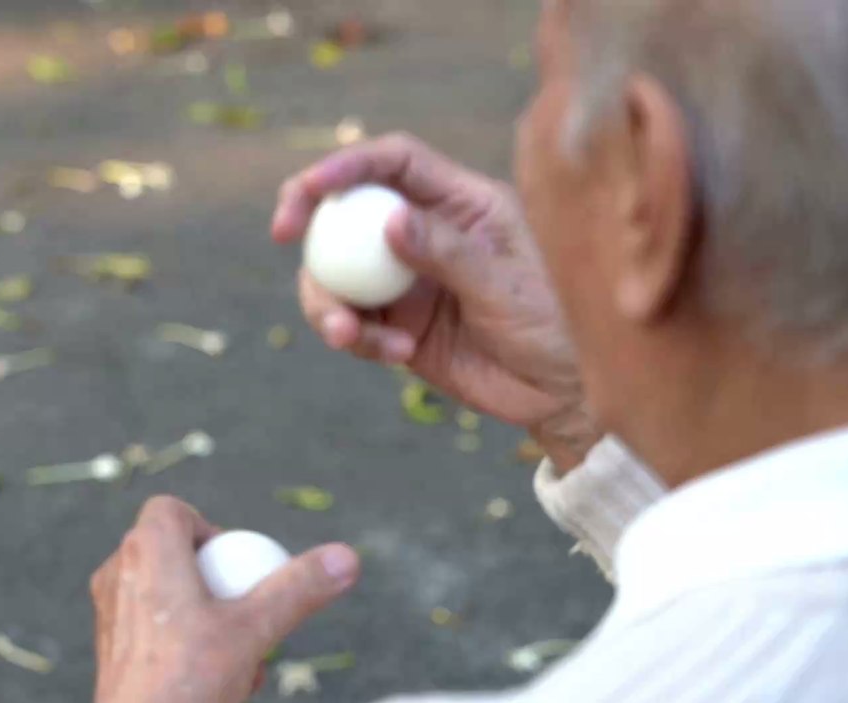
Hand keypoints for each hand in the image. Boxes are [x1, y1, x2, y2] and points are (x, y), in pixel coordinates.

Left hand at [91, 496, 359, 702]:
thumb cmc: (188, 685)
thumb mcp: (255, 631)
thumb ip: (299, 589)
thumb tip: (347, 557)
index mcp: (145, 550)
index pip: (170, 510)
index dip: (208, 529)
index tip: (236, 567)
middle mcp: (117, 573)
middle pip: (173, 551)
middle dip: (215, 578)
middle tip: (244, 613)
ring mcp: (110, 613)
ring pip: (167, 592)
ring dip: (208, 615)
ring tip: (239, 656)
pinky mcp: (111, 649)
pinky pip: (155, 626)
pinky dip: (188, 641)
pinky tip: (219, 681)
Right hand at [273, 133, 598, 470]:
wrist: (564, 395)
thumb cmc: (558, 326)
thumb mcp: (505, 285)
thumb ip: (446, 253)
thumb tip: (388, 221)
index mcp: (462, 203)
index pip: (396, 163)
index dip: (349, 162)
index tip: (311, 185)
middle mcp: (426, 233)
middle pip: (349, 207)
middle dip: (308, 215)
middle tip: (283, 233)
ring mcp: (406, 280)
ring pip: (336, 270)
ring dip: (325, 297)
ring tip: (344, 334)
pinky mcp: (395, 325)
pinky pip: (350, 321)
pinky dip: (354, 336)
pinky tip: (391, 354)